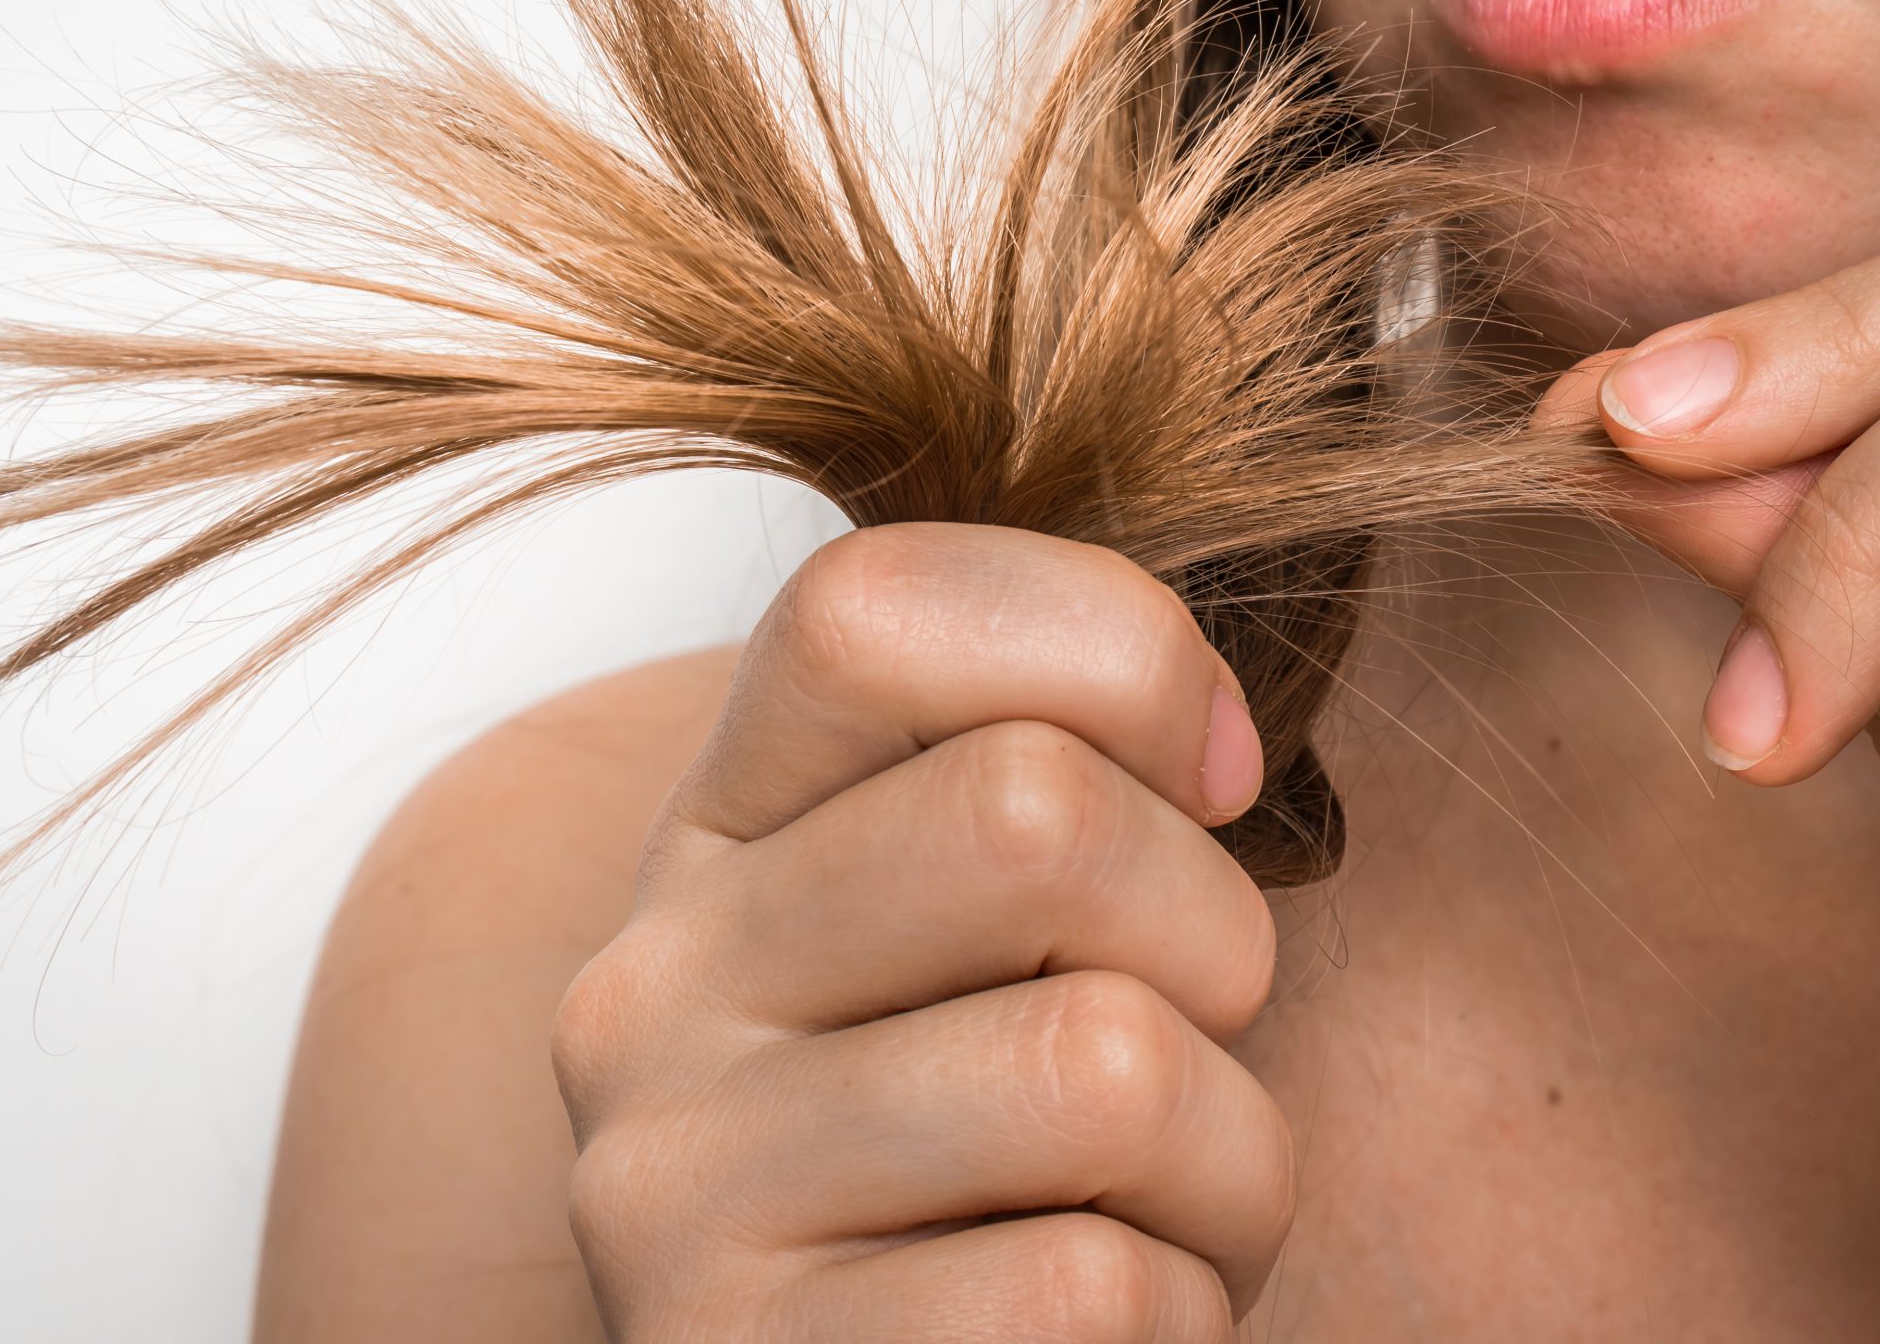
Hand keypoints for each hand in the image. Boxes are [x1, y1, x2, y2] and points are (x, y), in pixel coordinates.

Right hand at [550, 524, 1293, 1341]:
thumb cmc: (1010, 1148)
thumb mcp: (1001, 924)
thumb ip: (1065, 771)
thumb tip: (1215, 743)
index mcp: (721, 830)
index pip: (876, 608)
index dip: (1116, 650)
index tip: (1214, 780)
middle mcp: (650, 990)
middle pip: (1030, 811)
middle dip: (1215, 934)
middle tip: (1192, 1038)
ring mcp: (672, 1193)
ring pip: (1105, 1064)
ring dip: (1228, 1161)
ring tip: (1153, 1210)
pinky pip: (1093, 1293)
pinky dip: (1178, 1313)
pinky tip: (1101, 1330)